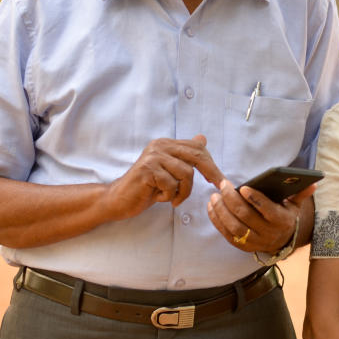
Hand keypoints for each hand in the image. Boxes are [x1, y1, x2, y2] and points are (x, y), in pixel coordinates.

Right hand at [106, 135, 223, 220]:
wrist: (119, 199)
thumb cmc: (145, 187)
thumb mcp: (168, 170)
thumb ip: (184, 156)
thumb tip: (202, 138)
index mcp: (165, 144)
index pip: (196, 148)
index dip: (211, 163)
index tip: (218, 179)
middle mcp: (159, 146)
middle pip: (196, 156)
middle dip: (210, 173)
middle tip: (217, 186)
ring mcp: (153, 157)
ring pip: (186, 173)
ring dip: (182, 191)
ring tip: (171, 198)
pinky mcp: (147, 170)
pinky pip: (171, 184)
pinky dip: (168, 196)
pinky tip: (158, 198)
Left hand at [207, 178, 314, 252]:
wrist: (282, 242)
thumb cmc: (286, 216)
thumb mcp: (295, 205)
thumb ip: (300, 193)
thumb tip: (313, 183)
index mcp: (282, 221)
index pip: (268, 211)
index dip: (255, 199)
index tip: (243, 187)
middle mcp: (268, 234)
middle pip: (246, 218)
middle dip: (232, 200)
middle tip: (223, 186)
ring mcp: (255, 242)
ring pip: (234, 228)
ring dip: (221, 211)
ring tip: (214, 196)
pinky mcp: (243, 246)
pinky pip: (227, 235)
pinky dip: (217, 221)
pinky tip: (212, 207)